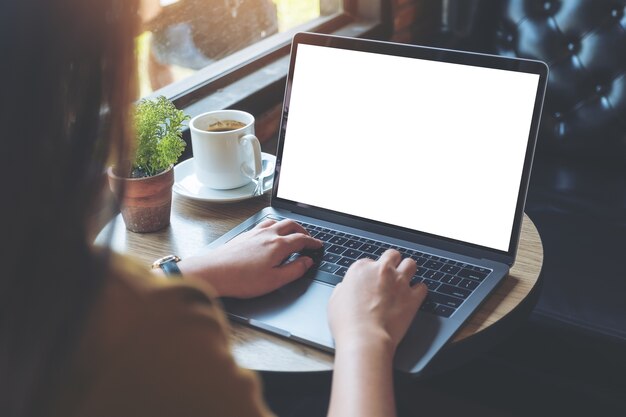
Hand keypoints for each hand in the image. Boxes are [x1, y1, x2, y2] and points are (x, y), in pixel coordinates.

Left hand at [177, 219, 321, 297]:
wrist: (213, 272)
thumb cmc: (241, 279)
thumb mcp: (275, 280)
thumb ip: (295, 270)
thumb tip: (307, 262)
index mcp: (278, 245)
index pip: (302, 239)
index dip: (313, 242)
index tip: (318, 245)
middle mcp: (268, 234)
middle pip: (291, 225)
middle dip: (303, 230)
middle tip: (308, 237)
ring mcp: (254, 233)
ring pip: (277, 221)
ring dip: (288, 225)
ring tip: (291, 232)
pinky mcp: (244, 235)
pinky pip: (264, 224)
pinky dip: (273, 226)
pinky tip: (269, 232)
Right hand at [328, 250, 427, 353]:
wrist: (365, 339)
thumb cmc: (348, 323)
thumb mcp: (335, 301)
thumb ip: (343, 289)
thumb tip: (345, 289)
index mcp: (361, 269)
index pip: (369, 261)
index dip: (370, 272)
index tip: (370, 281)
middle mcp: (382, 271)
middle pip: (392, 255)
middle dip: (392, 262)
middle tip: (390, 273)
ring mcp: (399, 282)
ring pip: (411, 264)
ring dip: (408, 270)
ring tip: (404, 280)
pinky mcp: (413, 297)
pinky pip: (422, 287)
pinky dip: (419, 291)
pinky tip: (414, 296)